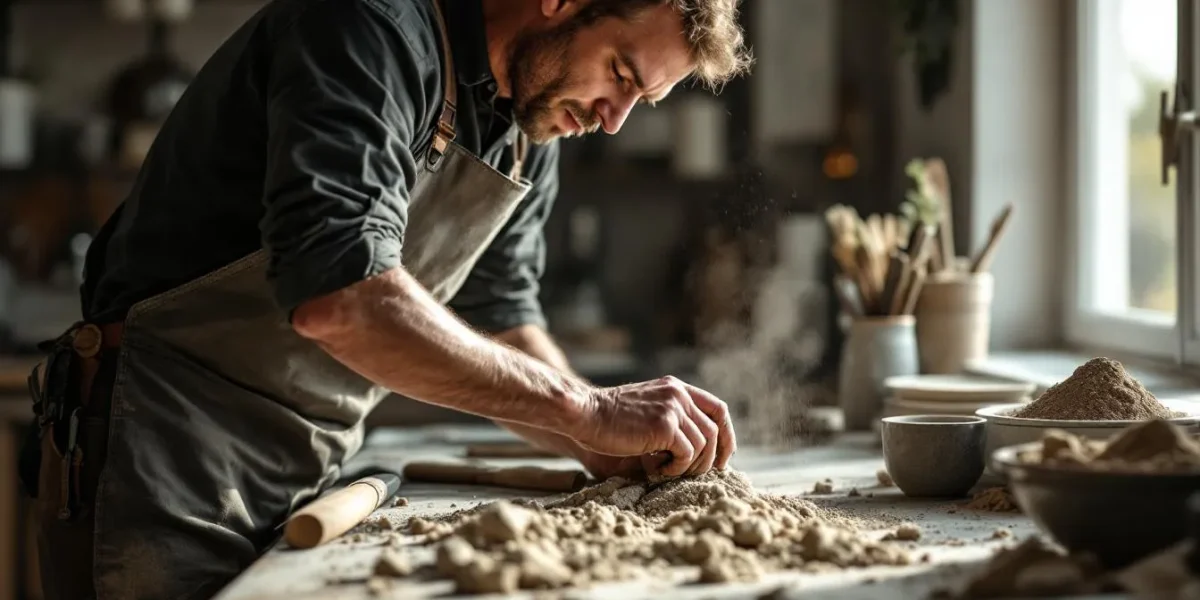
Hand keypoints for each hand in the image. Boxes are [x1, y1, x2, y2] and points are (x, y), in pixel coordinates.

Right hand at [570, 376, 736, 478]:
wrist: (585, 413)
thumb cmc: (609, 420)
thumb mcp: (646, 410)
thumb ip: (670, 419)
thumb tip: (699, 451)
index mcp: (676, 388)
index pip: (718, 409)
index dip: (726, 436)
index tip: (722, 458)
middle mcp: (679, 394)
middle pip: (716, 429)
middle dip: (713, 458)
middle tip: (696, 475)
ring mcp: (673, 408)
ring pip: (704, 445)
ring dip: (689, 466)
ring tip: (666, 470)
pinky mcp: (665, 425)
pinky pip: (687, 454)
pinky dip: (676, 469)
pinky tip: (655, 469)